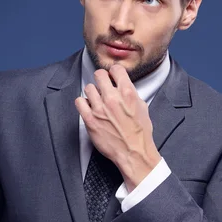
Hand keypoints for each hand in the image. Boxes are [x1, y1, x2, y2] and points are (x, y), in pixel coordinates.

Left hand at [75, 64, 161, 190]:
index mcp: (128, 93)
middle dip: (101, 79)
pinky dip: (83, 103)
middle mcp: (112, 98)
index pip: (116, 69)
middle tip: (102, 86)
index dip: (113, 72)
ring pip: (88, 87)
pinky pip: (79, 101)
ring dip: (92, 93)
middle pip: (99, 74)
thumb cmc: (139, 133)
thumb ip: (131, 93)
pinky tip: (89, 107)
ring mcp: (100, 108)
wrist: (133, 152)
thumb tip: (123, 86)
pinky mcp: (90, 119)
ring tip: (97, 100)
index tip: (112, 77)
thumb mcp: (142, 107)